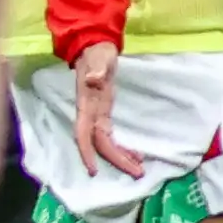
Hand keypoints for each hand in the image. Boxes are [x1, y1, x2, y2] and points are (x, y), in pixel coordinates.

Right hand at [69, 41, 143, 177]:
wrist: (95, 48)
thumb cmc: (97, 53)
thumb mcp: (99, 58)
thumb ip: (97, 69)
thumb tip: (93, 79)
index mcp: (87, 104)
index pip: (83, 134)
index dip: (87, 153)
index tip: (94, 170)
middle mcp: (90, 114)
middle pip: (100, 145)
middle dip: (116, 160)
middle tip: (137, 173)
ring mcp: (97, 116)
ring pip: (106, 144)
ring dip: (121, 158)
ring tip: (139, 169)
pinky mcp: (104, 115)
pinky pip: (111, 137)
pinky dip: (122, 148)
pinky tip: (136, 155)